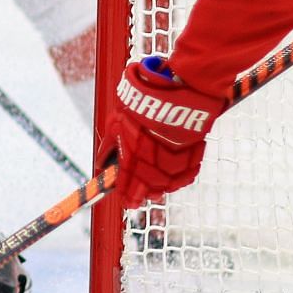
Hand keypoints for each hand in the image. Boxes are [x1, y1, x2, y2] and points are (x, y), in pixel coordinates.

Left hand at [97, 56, 225, 207]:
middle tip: (138, 199)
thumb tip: (102, 164)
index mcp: (133, 154)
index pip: (127, 183)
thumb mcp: (115, 123)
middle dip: (142, 194)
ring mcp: (174, 157)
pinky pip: (186, 173)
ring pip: (167, 183)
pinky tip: (174, 180)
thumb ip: (108, 146)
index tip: (126, 202)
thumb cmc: (140, 104)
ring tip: (155, 191)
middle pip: (148, 186)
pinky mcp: (191, 151)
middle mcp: (153, 159)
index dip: (126, 194)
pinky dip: (180, 179)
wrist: (173, 90)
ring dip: (160, 188)